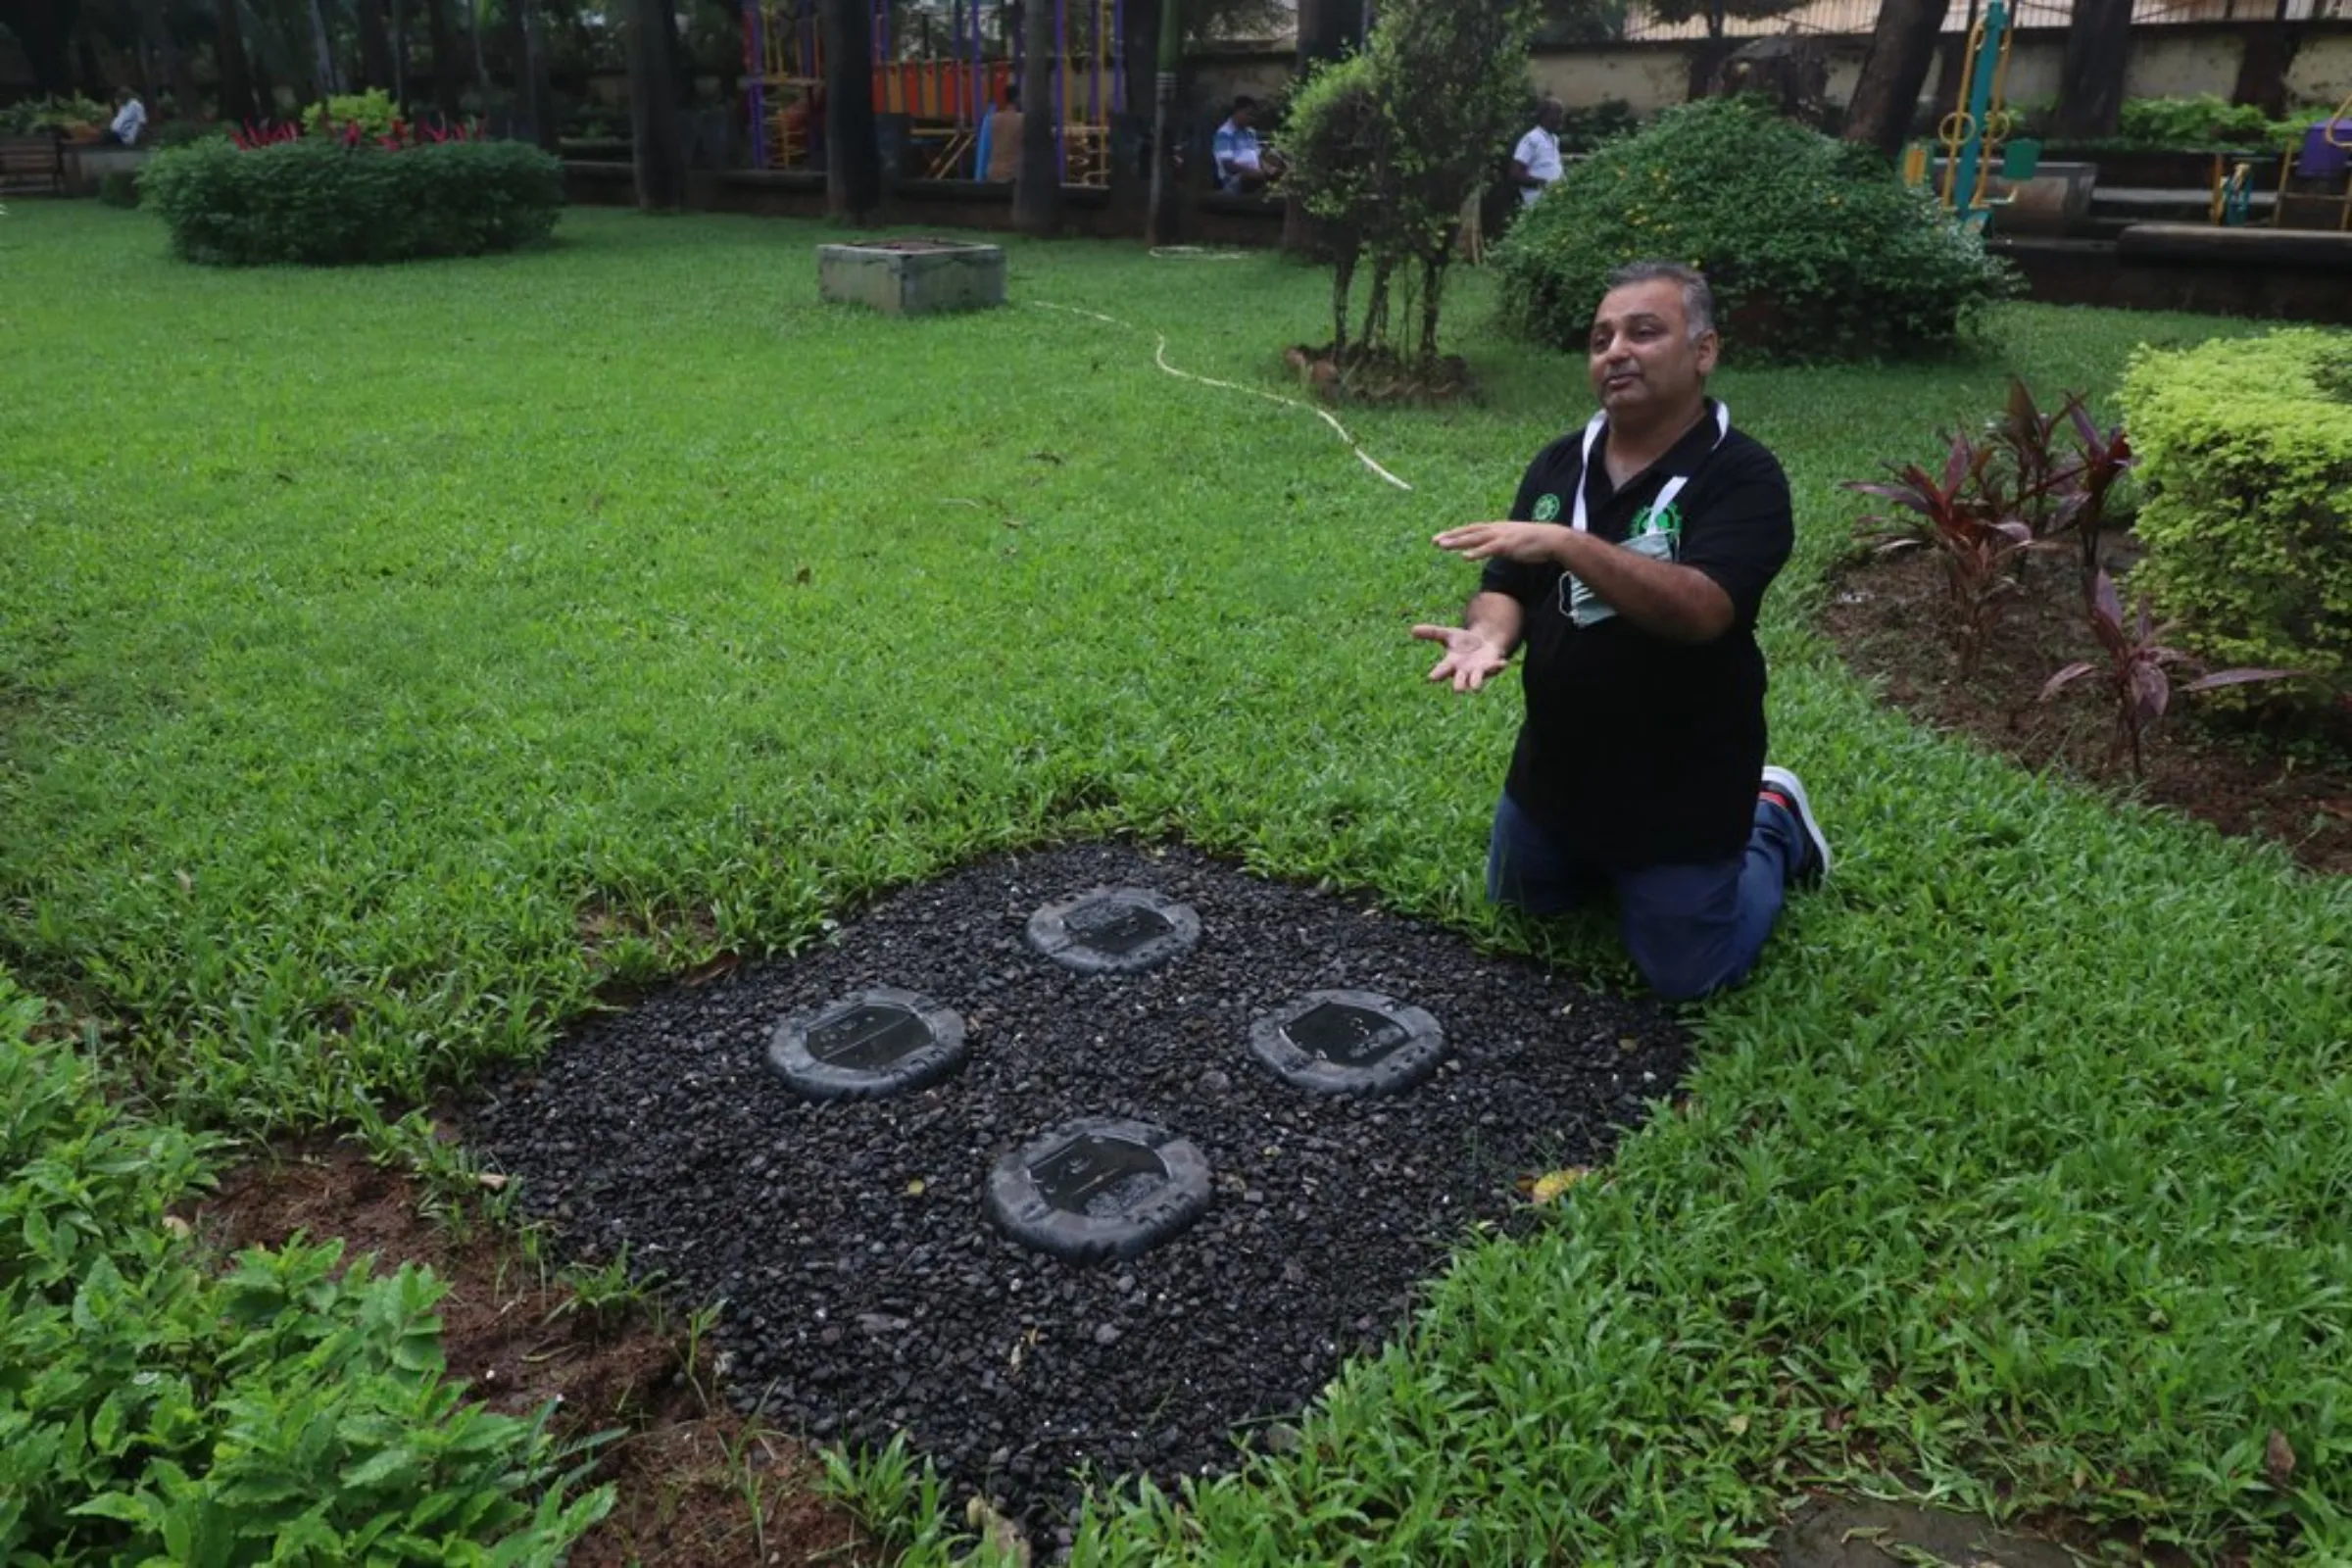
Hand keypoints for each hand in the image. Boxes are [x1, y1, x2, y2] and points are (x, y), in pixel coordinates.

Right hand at [1410, 624, 1509, 692]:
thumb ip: (1431, 633)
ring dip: (1477, 682)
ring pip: (1476, 680)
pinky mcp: (1492, 666)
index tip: (1431, 677)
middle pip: (1459, 680)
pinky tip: (1503, 663)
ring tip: (1476, 688)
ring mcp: (1478, 671)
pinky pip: (1495, 668)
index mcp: (1452, 664)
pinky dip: (1498, 666)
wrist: (1484, 643)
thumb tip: (1411, 630)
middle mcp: (1464, 671)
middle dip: (1459, 684)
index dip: (1438, 673)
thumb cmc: (1463, 642)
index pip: (1442, 669)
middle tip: (1458, 689)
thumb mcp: (1448, 634)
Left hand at [1433, 522, 1567, 564]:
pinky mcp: (1507, 545)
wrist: (1552, 539)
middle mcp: (1496, 529)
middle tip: (1433, 541)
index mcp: (1497, 528)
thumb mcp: (1514, 541)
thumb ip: (1501, 544)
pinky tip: (1464, 557)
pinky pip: (1488, 549)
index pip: (1473, 529)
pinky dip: (1476, 552)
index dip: (1457, 533)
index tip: (1442, 537)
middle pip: (1469, 532)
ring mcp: (1501, 536)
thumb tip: (1494, 549)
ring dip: (1457, 542)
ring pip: (1474, 538)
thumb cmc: (1535, 542)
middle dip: (1451, 536)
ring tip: (1441, 546)